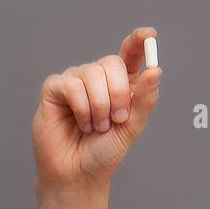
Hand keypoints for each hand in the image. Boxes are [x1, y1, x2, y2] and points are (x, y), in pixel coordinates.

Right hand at [32, 26, 162, 189]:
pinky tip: (81, 123)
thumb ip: (144, 100)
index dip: (138, 42)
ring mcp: (75, 81)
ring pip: (92, 73)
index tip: (149, 34)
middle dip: (119, 93)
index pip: (129, 55)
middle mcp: (97, 78)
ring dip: (100, 107)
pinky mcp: (54, 89)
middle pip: (111, 62)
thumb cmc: (104, 152)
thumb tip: (155, 71)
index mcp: (119, 85)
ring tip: (95, 127)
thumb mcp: (131, 127)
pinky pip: (72, 85)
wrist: (78, 173)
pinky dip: (82, 108)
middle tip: (117, 119)